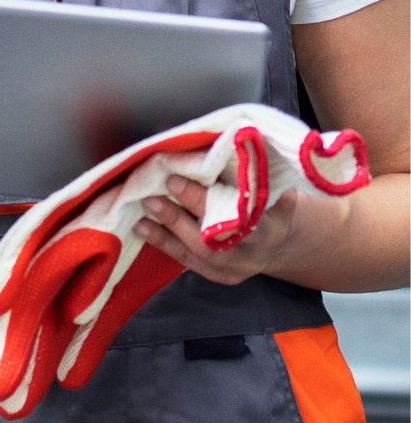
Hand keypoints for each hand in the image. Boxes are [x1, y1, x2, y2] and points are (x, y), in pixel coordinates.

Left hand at [137, 172, 301, 284]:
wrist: (279, 244)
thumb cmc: (273, 209)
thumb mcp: (277, 193)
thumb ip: (259, 177)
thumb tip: (239, 147)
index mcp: (267, 230)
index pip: (234, 218)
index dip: (203, 200)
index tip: (176, 179)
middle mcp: (249, 254)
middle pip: (211, 240)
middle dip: (179, 217)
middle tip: (154, 193)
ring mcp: (233, 269)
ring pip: (196, 253)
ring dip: (165, 230)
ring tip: (145, 206)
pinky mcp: (217, 276)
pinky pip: (186, 261)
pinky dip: (163, 243)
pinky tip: (142, 227)